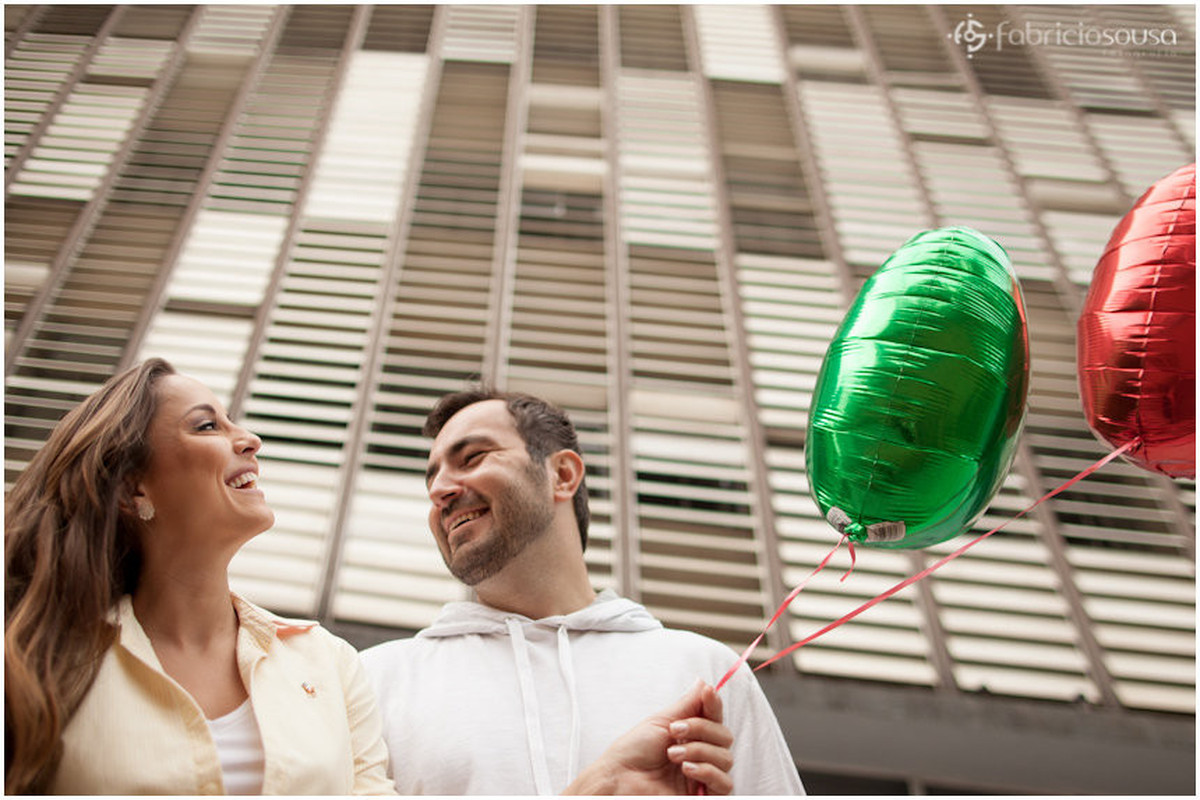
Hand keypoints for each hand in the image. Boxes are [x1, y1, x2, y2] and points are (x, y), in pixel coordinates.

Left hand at [564, 679, 733, 795]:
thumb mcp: (662, 721)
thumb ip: (688, 704)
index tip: (707, 692)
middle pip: (724, 737)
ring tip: (673, 754)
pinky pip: (725, 784)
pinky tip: (687, 770)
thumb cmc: (633, 752)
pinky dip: (707, 771)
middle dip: (701, 729)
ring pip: (726, 758)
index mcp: (691, 736)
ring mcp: (702, 776)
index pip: (715, 719)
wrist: (619, 778)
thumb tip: (703, 682)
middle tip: (675, 731)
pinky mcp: (704, 795)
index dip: (714, 704)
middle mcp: (700, 755)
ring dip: (699, 751)